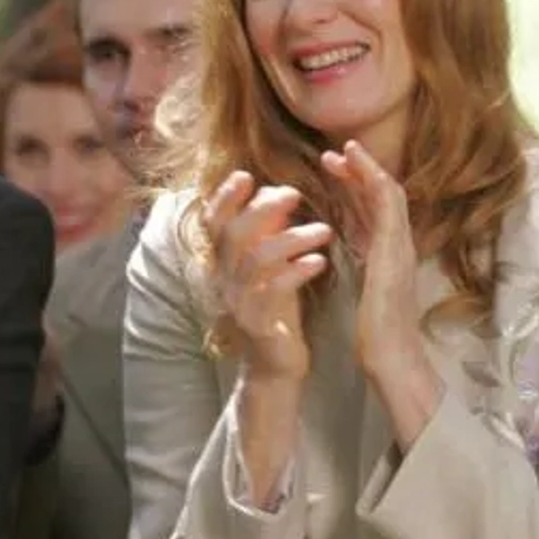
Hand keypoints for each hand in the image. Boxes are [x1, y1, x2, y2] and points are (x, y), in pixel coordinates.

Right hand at [204, 170, 333, 381]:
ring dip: (290, 239)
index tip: (245, 175)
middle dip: (262, 209)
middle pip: (232, 234)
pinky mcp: (258, 324)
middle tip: (295, 194)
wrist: (277, 364)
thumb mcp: (272, 264)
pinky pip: (272, 292)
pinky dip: (296, 272)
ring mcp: (239, 302)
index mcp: (225, 262)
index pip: (212, 222)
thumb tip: (277, 191)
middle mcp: (225, 279)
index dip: (224, 197)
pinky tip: (319, 262)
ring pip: (254, 260)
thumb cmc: (276, 308)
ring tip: (325, 231)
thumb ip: (270, 231)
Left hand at [323, 142, 440, 447]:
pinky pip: (388, 203)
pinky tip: (354, 164)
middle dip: (359, 173)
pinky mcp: (396, 248)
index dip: (355, 189)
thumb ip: (361, 268)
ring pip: (389, 192)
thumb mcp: (364, 292)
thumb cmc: (375, 334)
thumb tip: (347, 250)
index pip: (373, 212)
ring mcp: (401, 244)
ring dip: (366, 168)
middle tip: (332, 155)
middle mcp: (399, 245)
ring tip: (342, 151)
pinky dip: (372, 178)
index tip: (332, 172)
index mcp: (388, 255)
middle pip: (382, 196)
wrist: (390, 355)